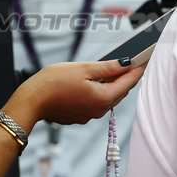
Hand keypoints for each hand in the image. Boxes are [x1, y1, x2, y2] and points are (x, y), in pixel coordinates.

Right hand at [19, 59, 146, 124]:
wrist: (31, 101)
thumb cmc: (53, 83)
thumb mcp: (83, 69)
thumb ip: (107, 67)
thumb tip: (125, 64)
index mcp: (103, 98)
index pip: (128, 82)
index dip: (138, 69)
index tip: (145, 60)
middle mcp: (99, 110)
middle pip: (120, 92)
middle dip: (126, 77)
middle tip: (132, 62)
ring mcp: (89, 115)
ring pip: (108, 98)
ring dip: (112, 85)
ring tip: (114, 70)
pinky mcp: (80, 116)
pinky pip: (96, 103)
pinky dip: (99, 92)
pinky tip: (94, 82)